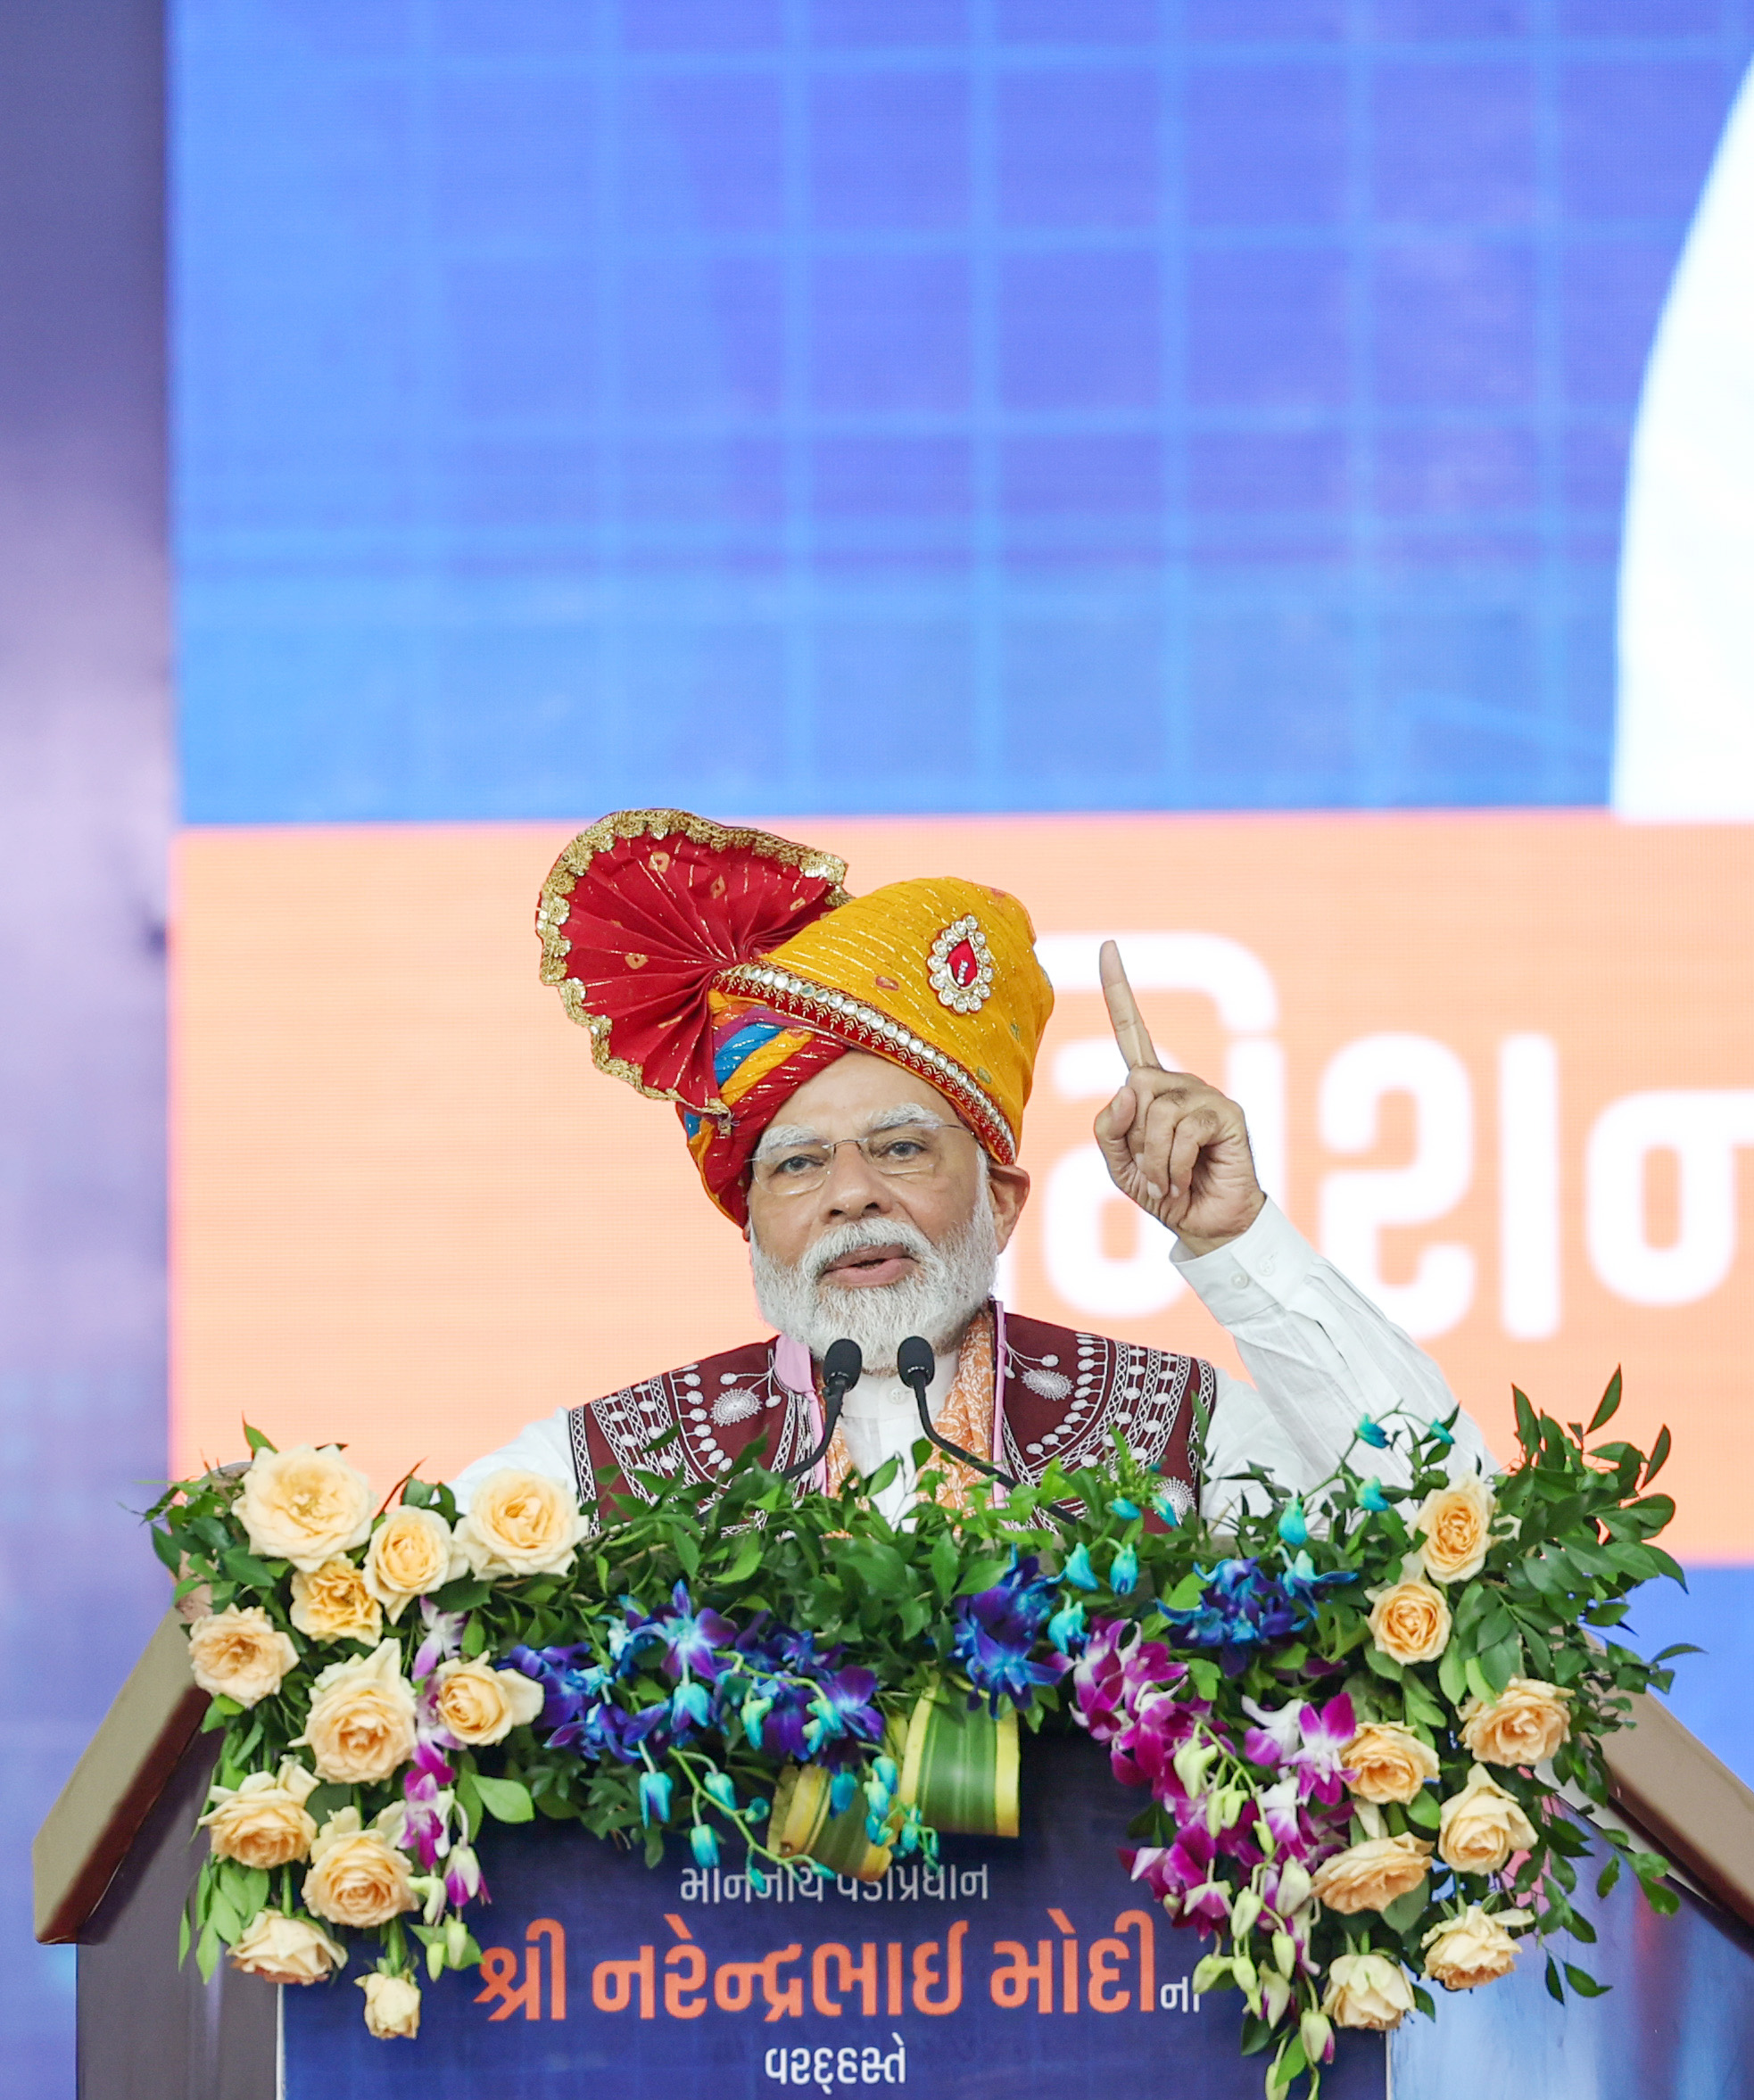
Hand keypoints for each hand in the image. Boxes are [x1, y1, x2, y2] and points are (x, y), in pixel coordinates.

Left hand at [1092, 939, 1266, 1253]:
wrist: (1206, 1225)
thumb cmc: (1163, 1191)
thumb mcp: (1119, 1162)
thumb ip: (1111, 1124)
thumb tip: (1132, 1084)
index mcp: (1150, 1087)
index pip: (1132, 1030)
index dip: (1118, 990)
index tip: (1107, 946)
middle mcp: (1178, 1083)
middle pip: (1136, 1087)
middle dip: (1134, 1139)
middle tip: (1150, 1172)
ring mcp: (1206, 1095)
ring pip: (1157, 1112)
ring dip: (1154, 1160)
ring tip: (1168, 1182)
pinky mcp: (1228, 1114)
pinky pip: (1184, 1129)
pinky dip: (1174, 1164)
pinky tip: (1186, 1181)